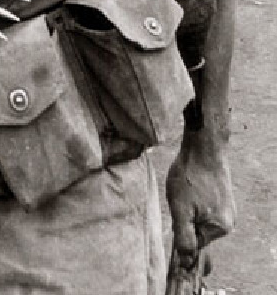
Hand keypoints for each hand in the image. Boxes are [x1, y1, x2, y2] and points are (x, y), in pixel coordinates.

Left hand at [166, 135, 235, 267]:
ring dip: (188, 207)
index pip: (194, 245)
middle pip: (197, 231)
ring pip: (199, 217)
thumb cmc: (190, 176)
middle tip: (181, 197)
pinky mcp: (223, 196)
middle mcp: (228, 222)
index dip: (180, 231)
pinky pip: (204, 206)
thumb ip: (184, 238)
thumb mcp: (180, 210)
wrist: (204, 146)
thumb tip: (187, 261)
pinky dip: (194, 199)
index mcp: (219, 229)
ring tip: (186, 188)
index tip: (178, 212)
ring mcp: (227, 208)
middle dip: (185, 217)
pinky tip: (191, 184)